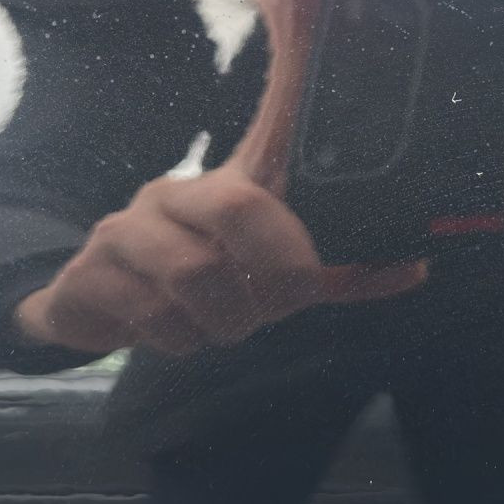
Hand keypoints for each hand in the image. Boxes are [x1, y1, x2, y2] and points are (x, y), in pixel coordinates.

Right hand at [14, 166, 426, 354]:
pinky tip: (176, 335)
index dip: (294, 189)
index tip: (311, 230)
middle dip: (272, 273)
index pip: (265, 163)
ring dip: (222, 320)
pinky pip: (149, 316)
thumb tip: (416, 268)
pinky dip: (178, 340)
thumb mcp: (264, 268)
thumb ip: (336, 272)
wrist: (90, 298)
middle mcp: (170, 195)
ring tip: (222, 326)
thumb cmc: (198, 277)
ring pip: (193, 273)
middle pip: (237, 208)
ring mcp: (123, 231)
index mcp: (220, 185)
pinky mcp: (87, 275)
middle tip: (275, 307)